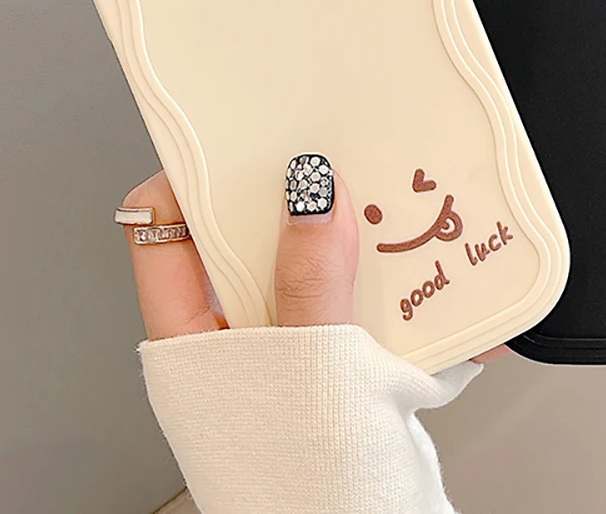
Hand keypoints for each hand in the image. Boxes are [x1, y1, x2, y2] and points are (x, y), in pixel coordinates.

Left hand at [121, 166, 508, 361]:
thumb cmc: (305, 491)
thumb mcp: (305, 370)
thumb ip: (309, 279)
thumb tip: (309, 190)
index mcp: (194, 336)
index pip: (166, 228)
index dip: (194, 172)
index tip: (238, 129)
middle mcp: (238, 337)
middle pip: (253, 236)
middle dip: (297, 196)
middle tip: (333, 153)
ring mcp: (293, 348)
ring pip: (319, 266)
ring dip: (362, 241)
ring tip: (397, 205)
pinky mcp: (344, 363)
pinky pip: (370, 304)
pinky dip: (405, 288)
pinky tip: (440, 278)